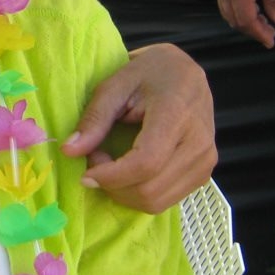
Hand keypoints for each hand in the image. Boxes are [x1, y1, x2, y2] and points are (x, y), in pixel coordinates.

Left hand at [63, 43, 215, 212]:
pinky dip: (138, 194)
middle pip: (150, 189)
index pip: (146, 162)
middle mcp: (198, 142)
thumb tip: (69, 151)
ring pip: (157, 201)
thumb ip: (94, 119)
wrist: (185, 73)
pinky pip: (165, 200)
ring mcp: (205, 161)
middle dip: (112, 185)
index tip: (85, 174)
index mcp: (177, 114)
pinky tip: (128, 171)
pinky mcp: (203, 174)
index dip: (111, 176)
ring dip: (123, 192)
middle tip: (96, 159)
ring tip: (111, 164)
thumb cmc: (148, 73)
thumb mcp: (115, 85)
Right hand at [212, 0, 274, 47]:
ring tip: (262, 19)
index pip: (247, 22)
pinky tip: (250, 4)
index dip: (260, 34)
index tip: (272, 41)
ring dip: (244, 20)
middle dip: (252, 29)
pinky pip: (225, 1)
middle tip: (271, 31)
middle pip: (235, 20)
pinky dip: (237, 9)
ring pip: (227, 12)